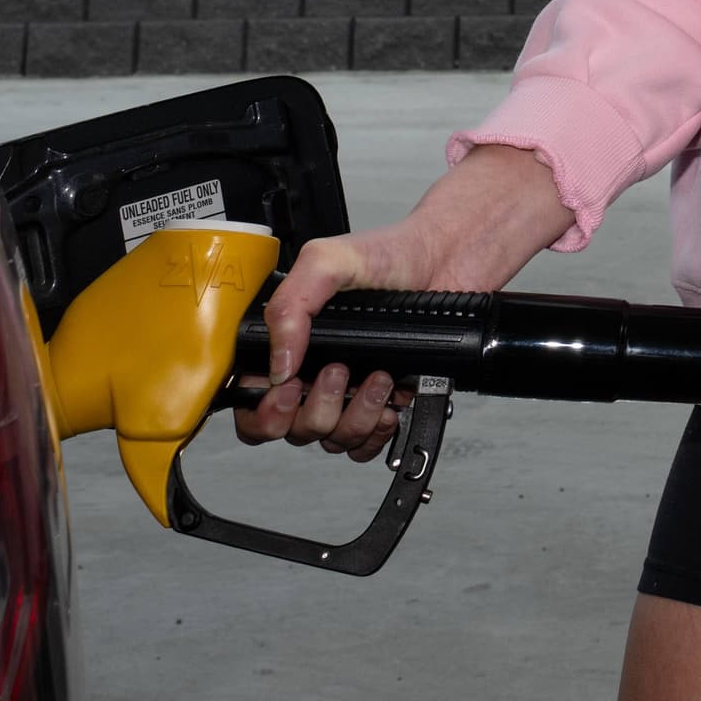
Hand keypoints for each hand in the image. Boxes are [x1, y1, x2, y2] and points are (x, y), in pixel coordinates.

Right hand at [231, 142, 573, 458]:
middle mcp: (313, 373)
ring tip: (378, 376)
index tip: (287, 390)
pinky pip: (366, 445)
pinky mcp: (383, 404)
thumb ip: (290, 305)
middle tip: (338, 372)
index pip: (252, 402)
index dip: (262, 411)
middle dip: (314, 410)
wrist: (448, 261)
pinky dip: (377, 429)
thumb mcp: (327, 261)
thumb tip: (278, 365)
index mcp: (291, 344)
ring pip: (332, 440)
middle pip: (292, 430)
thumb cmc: (390, 255)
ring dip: (354, 414)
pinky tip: (390, 397)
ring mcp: (349, 393)